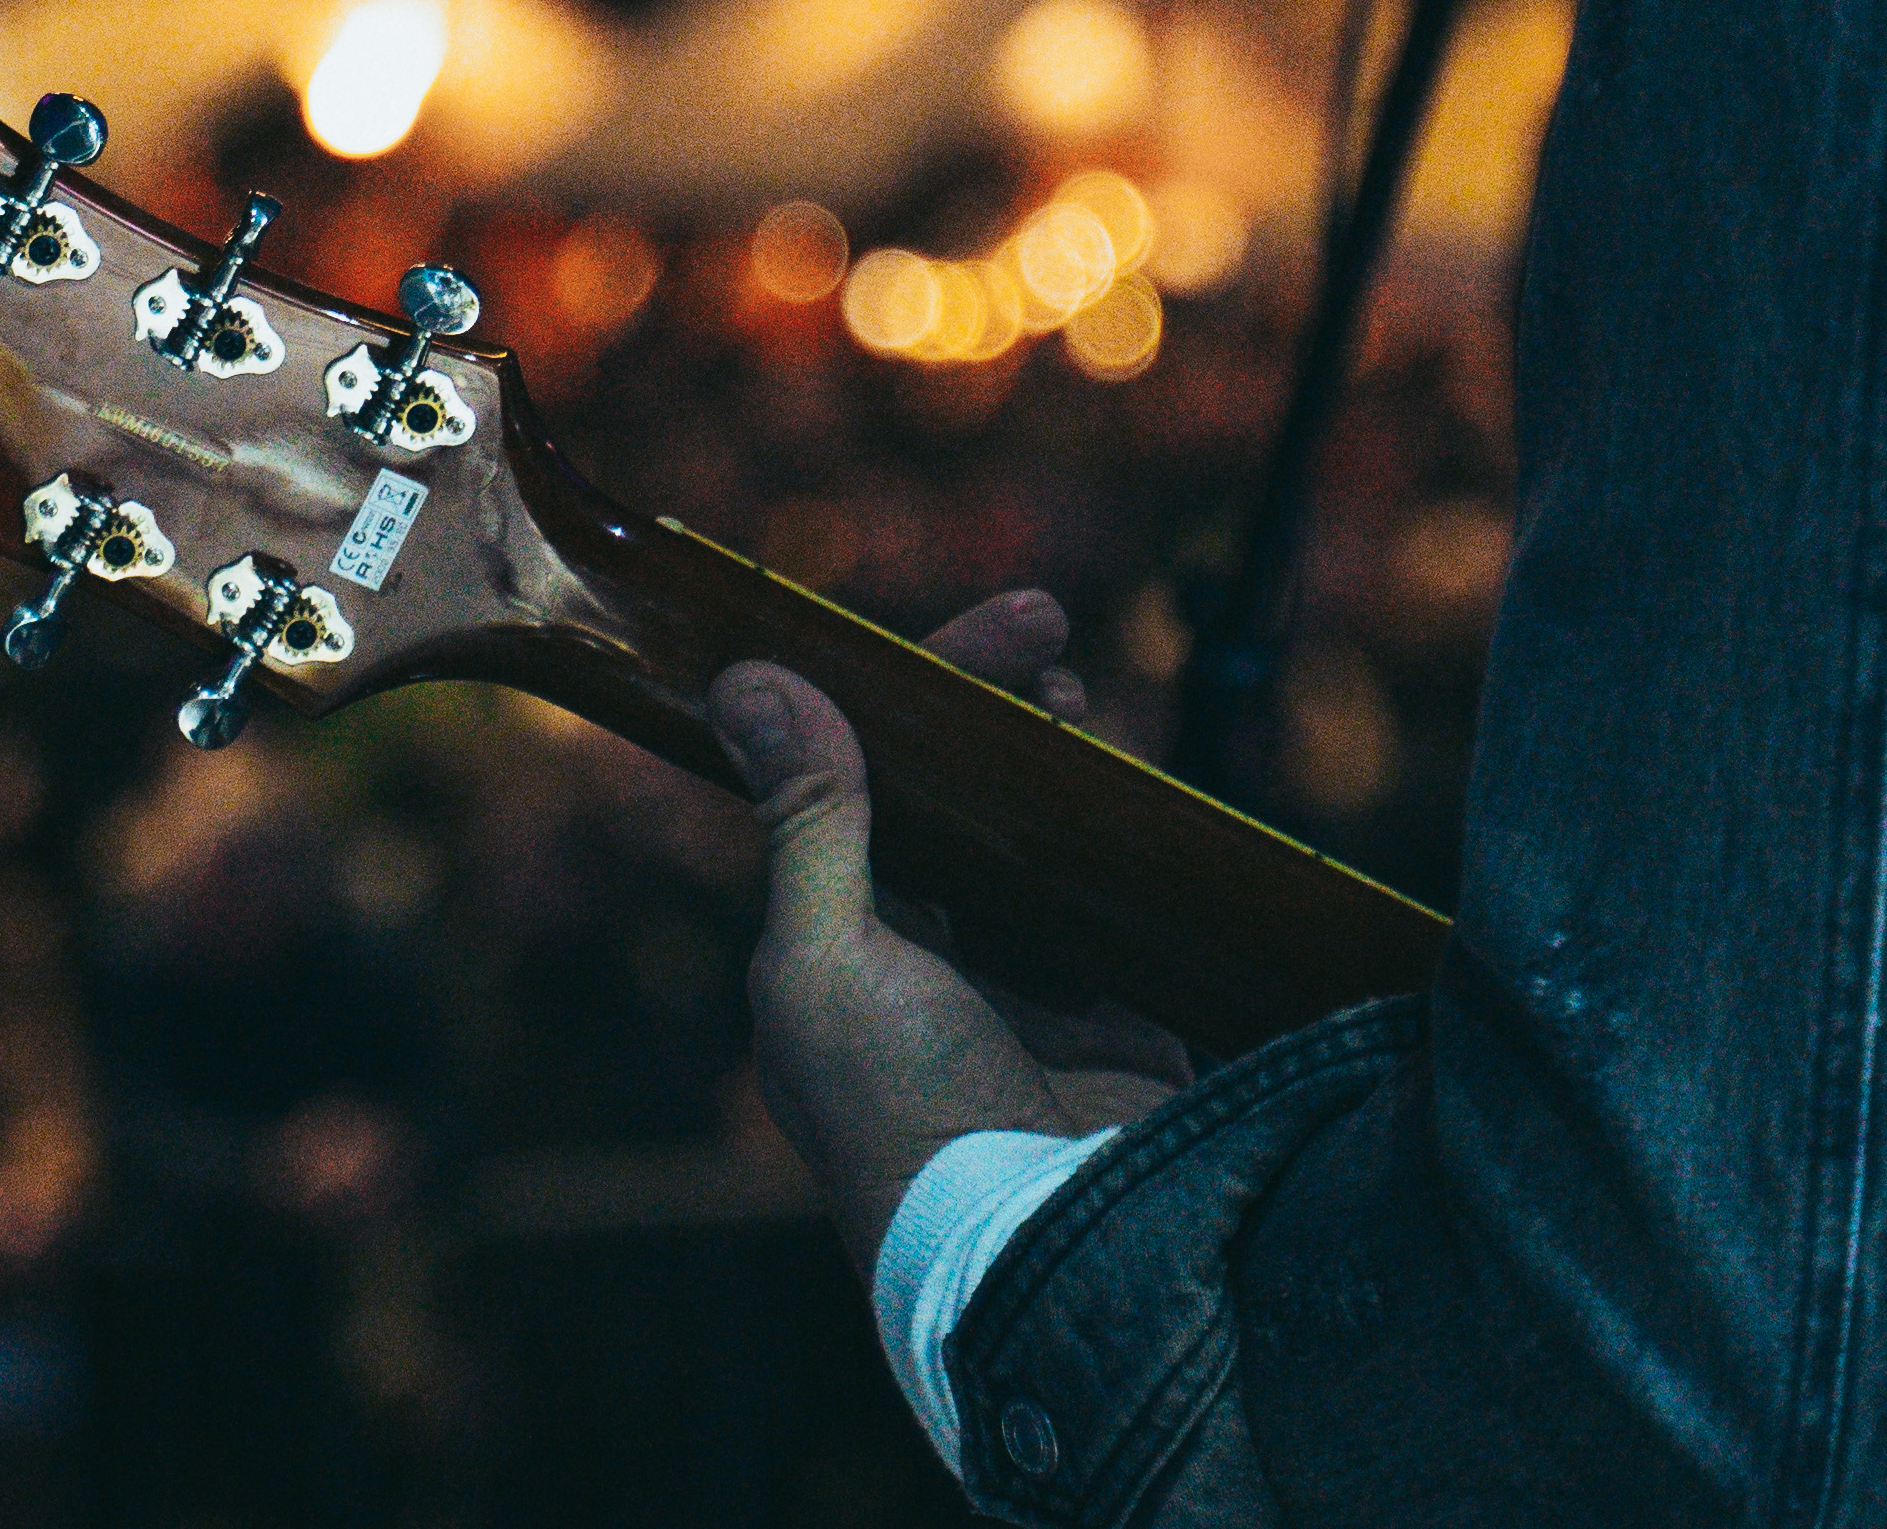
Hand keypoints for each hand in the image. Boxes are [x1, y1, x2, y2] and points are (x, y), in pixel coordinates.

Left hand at [713, 593, 1182, 1278]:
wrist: (1035, 1259)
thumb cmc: (902, 1116)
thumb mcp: (828, 961)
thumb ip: (806, 822)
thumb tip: (746, 681)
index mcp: (834, 953)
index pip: (856, 785)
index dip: (900, 696)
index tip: (957, 626)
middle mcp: (923, 971)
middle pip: (953, 802)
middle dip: (992, 712)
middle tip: (1048, 633)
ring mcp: (1025, 998)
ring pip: (1036, 845)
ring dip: (1057, 766)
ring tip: (1079, 705)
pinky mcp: (1119, 1028)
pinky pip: (1122, 912)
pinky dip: (1129, 848)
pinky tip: (1139, 797)